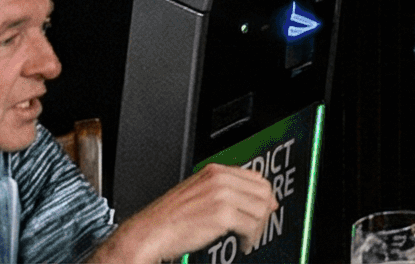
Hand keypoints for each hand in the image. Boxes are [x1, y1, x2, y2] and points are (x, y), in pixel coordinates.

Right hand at [94, 164, 277, 263]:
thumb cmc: (167, 218)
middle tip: (258, 227)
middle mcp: (220, 179)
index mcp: (214, 171)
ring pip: (260, 208)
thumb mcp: (196, 193)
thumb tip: (252, 198)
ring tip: (248, 238)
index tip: (267, 206)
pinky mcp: (222, 214)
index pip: (255, 177)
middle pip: (262, 191)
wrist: (148, 233)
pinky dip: (251, 237)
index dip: (264, 194)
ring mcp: (222, 195)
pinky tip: (243, 243)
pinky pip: (251, 225)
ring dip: (258, 227)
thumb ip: (223, 190)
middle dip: (264, 212)